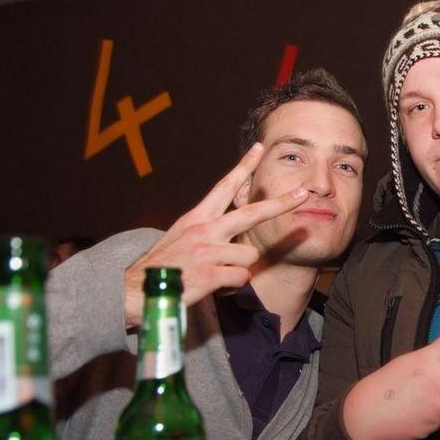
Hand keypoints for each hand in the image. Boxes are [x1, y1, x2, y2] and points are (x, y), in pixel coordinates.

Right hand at [123, 143, 308, 327]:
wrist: (135, 290)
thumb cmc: (163, 267)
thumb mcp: (181, 238)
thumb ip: (206, 233)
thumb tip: (233, 238)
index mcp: (197, 217)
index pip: (224, 187)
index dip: (243, 167)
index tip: (259, 148)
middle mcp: (204, 229)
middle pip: (251, 213)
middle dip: (282, 203)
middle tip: (304, 193)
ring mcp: (207, 250)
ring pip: (249, 256)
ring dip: (239, 270)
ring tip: (216, 275)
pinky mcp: (209, 273)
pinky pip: (240, 279)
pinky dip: (231, 287)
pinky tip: (213, 287)